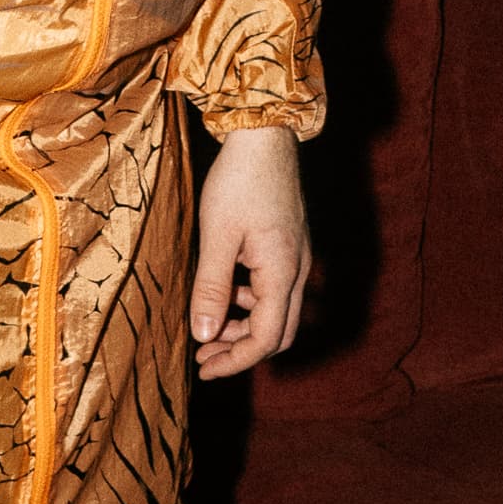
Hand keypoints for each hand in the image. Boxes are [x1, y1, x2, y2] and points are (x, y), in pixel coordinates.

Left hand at [190, 127, 311, 379]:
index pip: (266, 339)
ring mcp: (297, 257)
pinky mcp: (289, 245)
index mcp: (282, 272)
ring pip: (277, 312)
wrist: (264, 135)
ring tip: (207, 326)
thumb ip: (212, 288)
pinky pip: (274, 289)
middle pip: (278, 332)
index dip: (236, 361)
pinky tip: (224, 292)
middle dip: (241, 350)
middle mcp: (298, 270)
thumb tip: (204, 335)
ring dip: (244, 327)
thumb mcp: (217, 235)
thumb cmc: (238, 181)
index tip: (204, 368)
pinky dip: (250, 302)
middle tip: (204, 355)